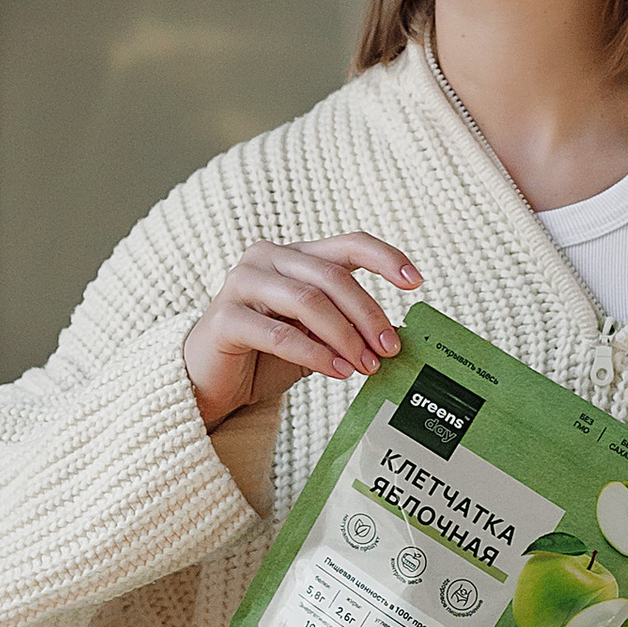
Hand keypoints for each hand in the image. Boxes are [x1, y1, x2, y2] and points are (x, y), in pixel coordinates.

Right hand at [181, 236, 420, 432]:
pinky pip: (280, 333)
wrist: (210, 382)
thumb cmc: (266, 355)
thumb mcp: (315, 335)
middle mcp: (266, 258)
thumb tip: (393, 336)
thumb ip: (346, 326)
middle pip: (332, 276)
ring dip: (345, 336)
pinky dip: (315, 354)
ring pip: (308, 301)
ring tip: (366, 365)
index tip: (417, 282)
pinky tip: (338, 371)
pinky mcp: (224, 318)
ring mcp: (240, 283)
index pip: (348, 244)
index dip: (386, 258)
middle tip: (390, 348)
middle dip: (368, 314)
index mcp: (293, 255)